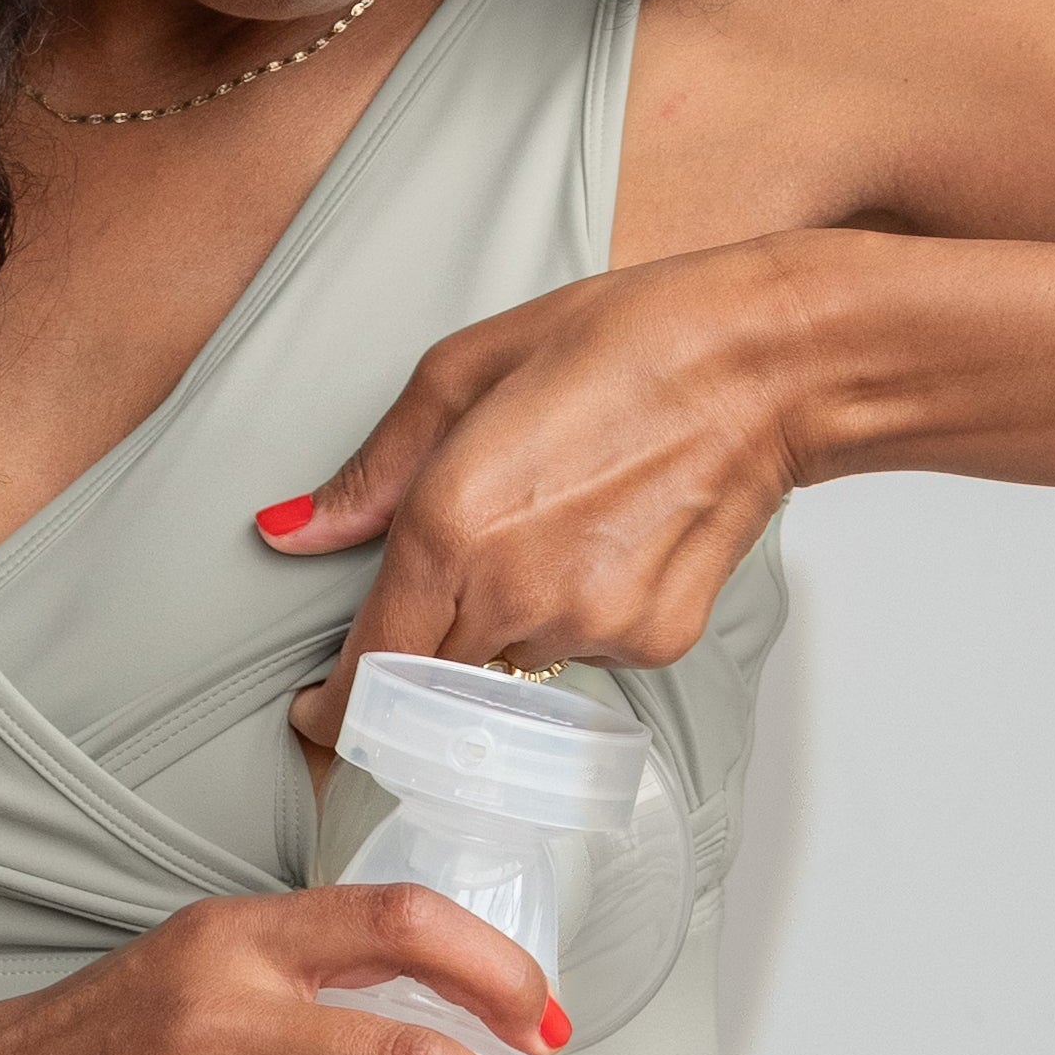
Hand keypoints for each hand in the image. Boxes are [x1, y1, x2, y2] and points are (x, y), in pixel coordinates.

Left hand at [269, 241, 809, 752]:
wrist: (762, 363)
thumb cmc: (618, 343)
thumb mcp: (463, 371)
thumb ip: (372, 473)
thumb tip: (292, 533)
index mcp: (449, 528)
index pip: (369, 674)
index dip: (336, 710)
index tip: (322, 711)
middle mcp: (515, 595)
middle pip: (432, 682)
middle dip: (421, 655)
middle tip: (455, 580)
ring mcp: (590, 627)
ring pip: (509, 666)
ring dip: (505, 623)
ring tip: (553, 525)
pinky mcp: (654, 642)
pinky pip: (585, 653)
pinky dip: (578, 615)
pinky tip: (609, 541)